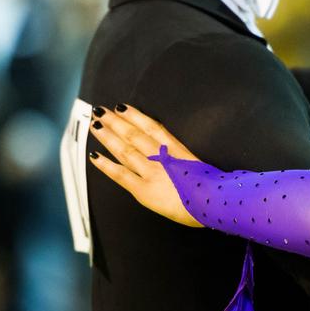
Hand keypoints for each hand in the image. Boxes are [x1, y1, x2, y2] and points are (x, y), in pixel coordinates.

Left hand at [88, 105, 204, 227]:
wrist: (214, 203)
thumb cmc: (214, 189)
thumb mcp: (203, 167)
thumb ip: (187, 161)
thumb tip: (176, 156)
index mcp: (177, 150)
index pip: (152, 127)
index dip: (135, 116)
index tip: (122, 108)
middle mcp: (161, 157)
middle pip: (134, 134)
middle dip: (116, 122)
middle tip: (101, 111)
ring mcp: (151, 172)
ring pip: (125, 149)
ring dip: (108, 136)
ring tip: (96, 125)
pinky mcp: (144, 189)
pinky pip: (120, 174)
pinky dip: (106, 164)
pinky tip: (94, 155)